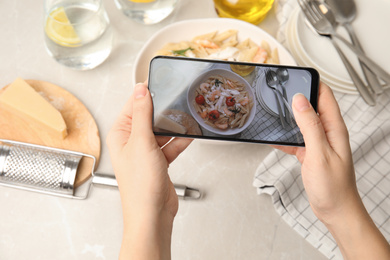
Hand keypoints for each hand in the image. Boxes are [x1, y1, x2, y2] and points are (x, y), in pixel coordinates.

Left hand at [106, 82, 191, 259]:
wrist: (152, 214)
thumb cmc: (140, 185)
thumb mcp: (141, 142)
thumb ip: (142, 114)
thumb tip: (140, 90)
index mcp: (121, 134)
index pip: (133, 105)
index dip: (146, 93)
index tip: (160, 82)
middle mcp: (131, 142)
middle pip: (149, 117)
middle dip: (162, 111)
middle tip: (176, 101)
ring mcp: (146, 152)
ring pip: (161, 131)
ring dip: (173, 127)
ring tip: (186, 119)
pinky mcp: (159, 161)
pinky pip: (170, 145)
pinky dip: (179, 141)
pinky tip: (190, 135)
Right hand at [274, 82, 356, 221]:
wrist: (335, 210)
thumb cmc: (333, 187)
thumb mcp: (319, 152)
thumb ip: (310, 125)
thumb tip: (300, 101)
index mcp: (334, 128)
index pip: (325, 96)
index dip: (311, 83)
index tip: (295, 77)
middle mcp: (328, 132)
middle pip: (311, 107)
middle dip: (296, 98)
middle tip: (279, 92)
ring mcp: (318, 143)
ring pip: (301, 123)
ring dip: (289, 118)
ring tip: (274, 112)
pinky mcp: (310, 153)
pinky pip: (296, 139)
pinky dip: (284, 138)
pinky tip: (274, 139)